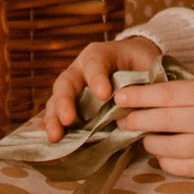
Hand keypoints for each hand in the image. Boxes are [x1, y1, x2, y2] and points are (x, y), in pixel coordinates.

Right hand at [39, 33, 163, 141]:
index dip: (97, 78)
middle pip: (67, 82)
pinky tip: (46, 138)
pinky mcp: (70, 105)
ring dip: (53, 118)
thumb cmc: (141, 64)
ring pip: (56, 99)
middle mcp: (80, 70)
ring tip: (54, 136)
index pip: (95, 64)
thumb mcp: (147, 68)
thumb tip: (145, 110)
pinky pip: (56, 114)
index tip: (104, 94)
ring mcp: (72, 88)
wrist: (134, 63)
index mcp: (100, 55)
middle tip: (68, 119)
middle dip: (65, 101)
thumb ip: (145, 86)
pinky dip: (49, 125)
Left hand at [115, 65, 193, 179]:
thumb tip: (148, 79)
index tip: (120, 97)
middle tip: (120, 119)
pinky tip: (160, 152)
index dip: (140, 96)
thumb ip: (184, 76)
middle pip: (165, 121)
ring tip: (141, 134)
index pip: (167, 94)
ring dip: (150, 142)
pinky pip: (185, 168)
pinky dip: (167, 161)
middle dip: (137, 120)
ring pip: (171, 148)